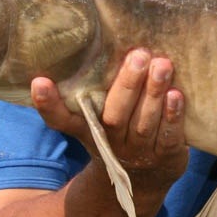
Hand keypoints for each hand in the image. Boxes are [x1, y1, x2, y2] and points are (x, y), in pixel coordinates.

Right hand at [31, 48, 188, 189]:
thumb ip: (102, 88)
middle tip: (138, 55)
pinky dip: (172, 116)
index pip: (61, 120)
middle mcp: (111, 141)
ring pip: (144, 122)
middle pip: (115, 115)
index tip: (39, 81)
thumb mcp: (103, 115)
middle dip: (127, 85)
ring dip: (154, 93)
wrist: (146, 179)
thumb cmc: (122, 130)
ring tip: (162, 65)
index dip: (48, 103)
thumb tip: (111, 38)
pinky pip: (168, 137)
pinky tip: (176, 94)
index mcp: (88, 129)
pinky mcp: (165, 157)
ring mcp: (138, 152)